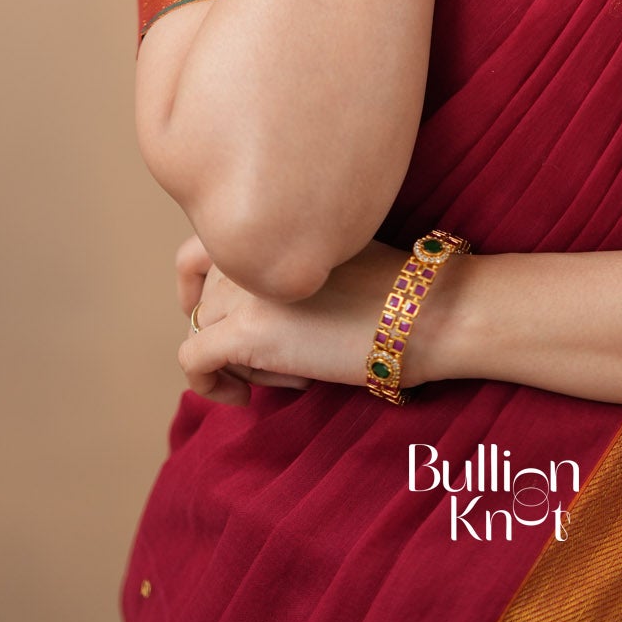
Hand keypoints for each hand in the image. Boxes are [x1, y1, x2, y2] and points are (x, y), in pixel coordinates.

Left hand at [176, 238, 467, 405]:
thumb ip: (286, 265)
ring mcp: (245, 286)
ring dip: (236, 359)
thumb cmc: (394, 290)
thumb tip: (249, 309)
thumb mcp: (331, 256)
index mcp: (269, 222)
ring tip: (291, 370)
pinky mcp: (247, 331)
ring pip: (203, 330)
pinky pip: (194, 362)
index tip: (224, 318)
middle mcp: (248, 246)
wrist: (426, 310)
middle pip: (204, 300)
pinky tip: (242, 400)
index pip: (196, 253)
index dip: (201, 290)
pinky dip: (210, 385)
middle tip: (283, 355)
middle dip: (232, 332)